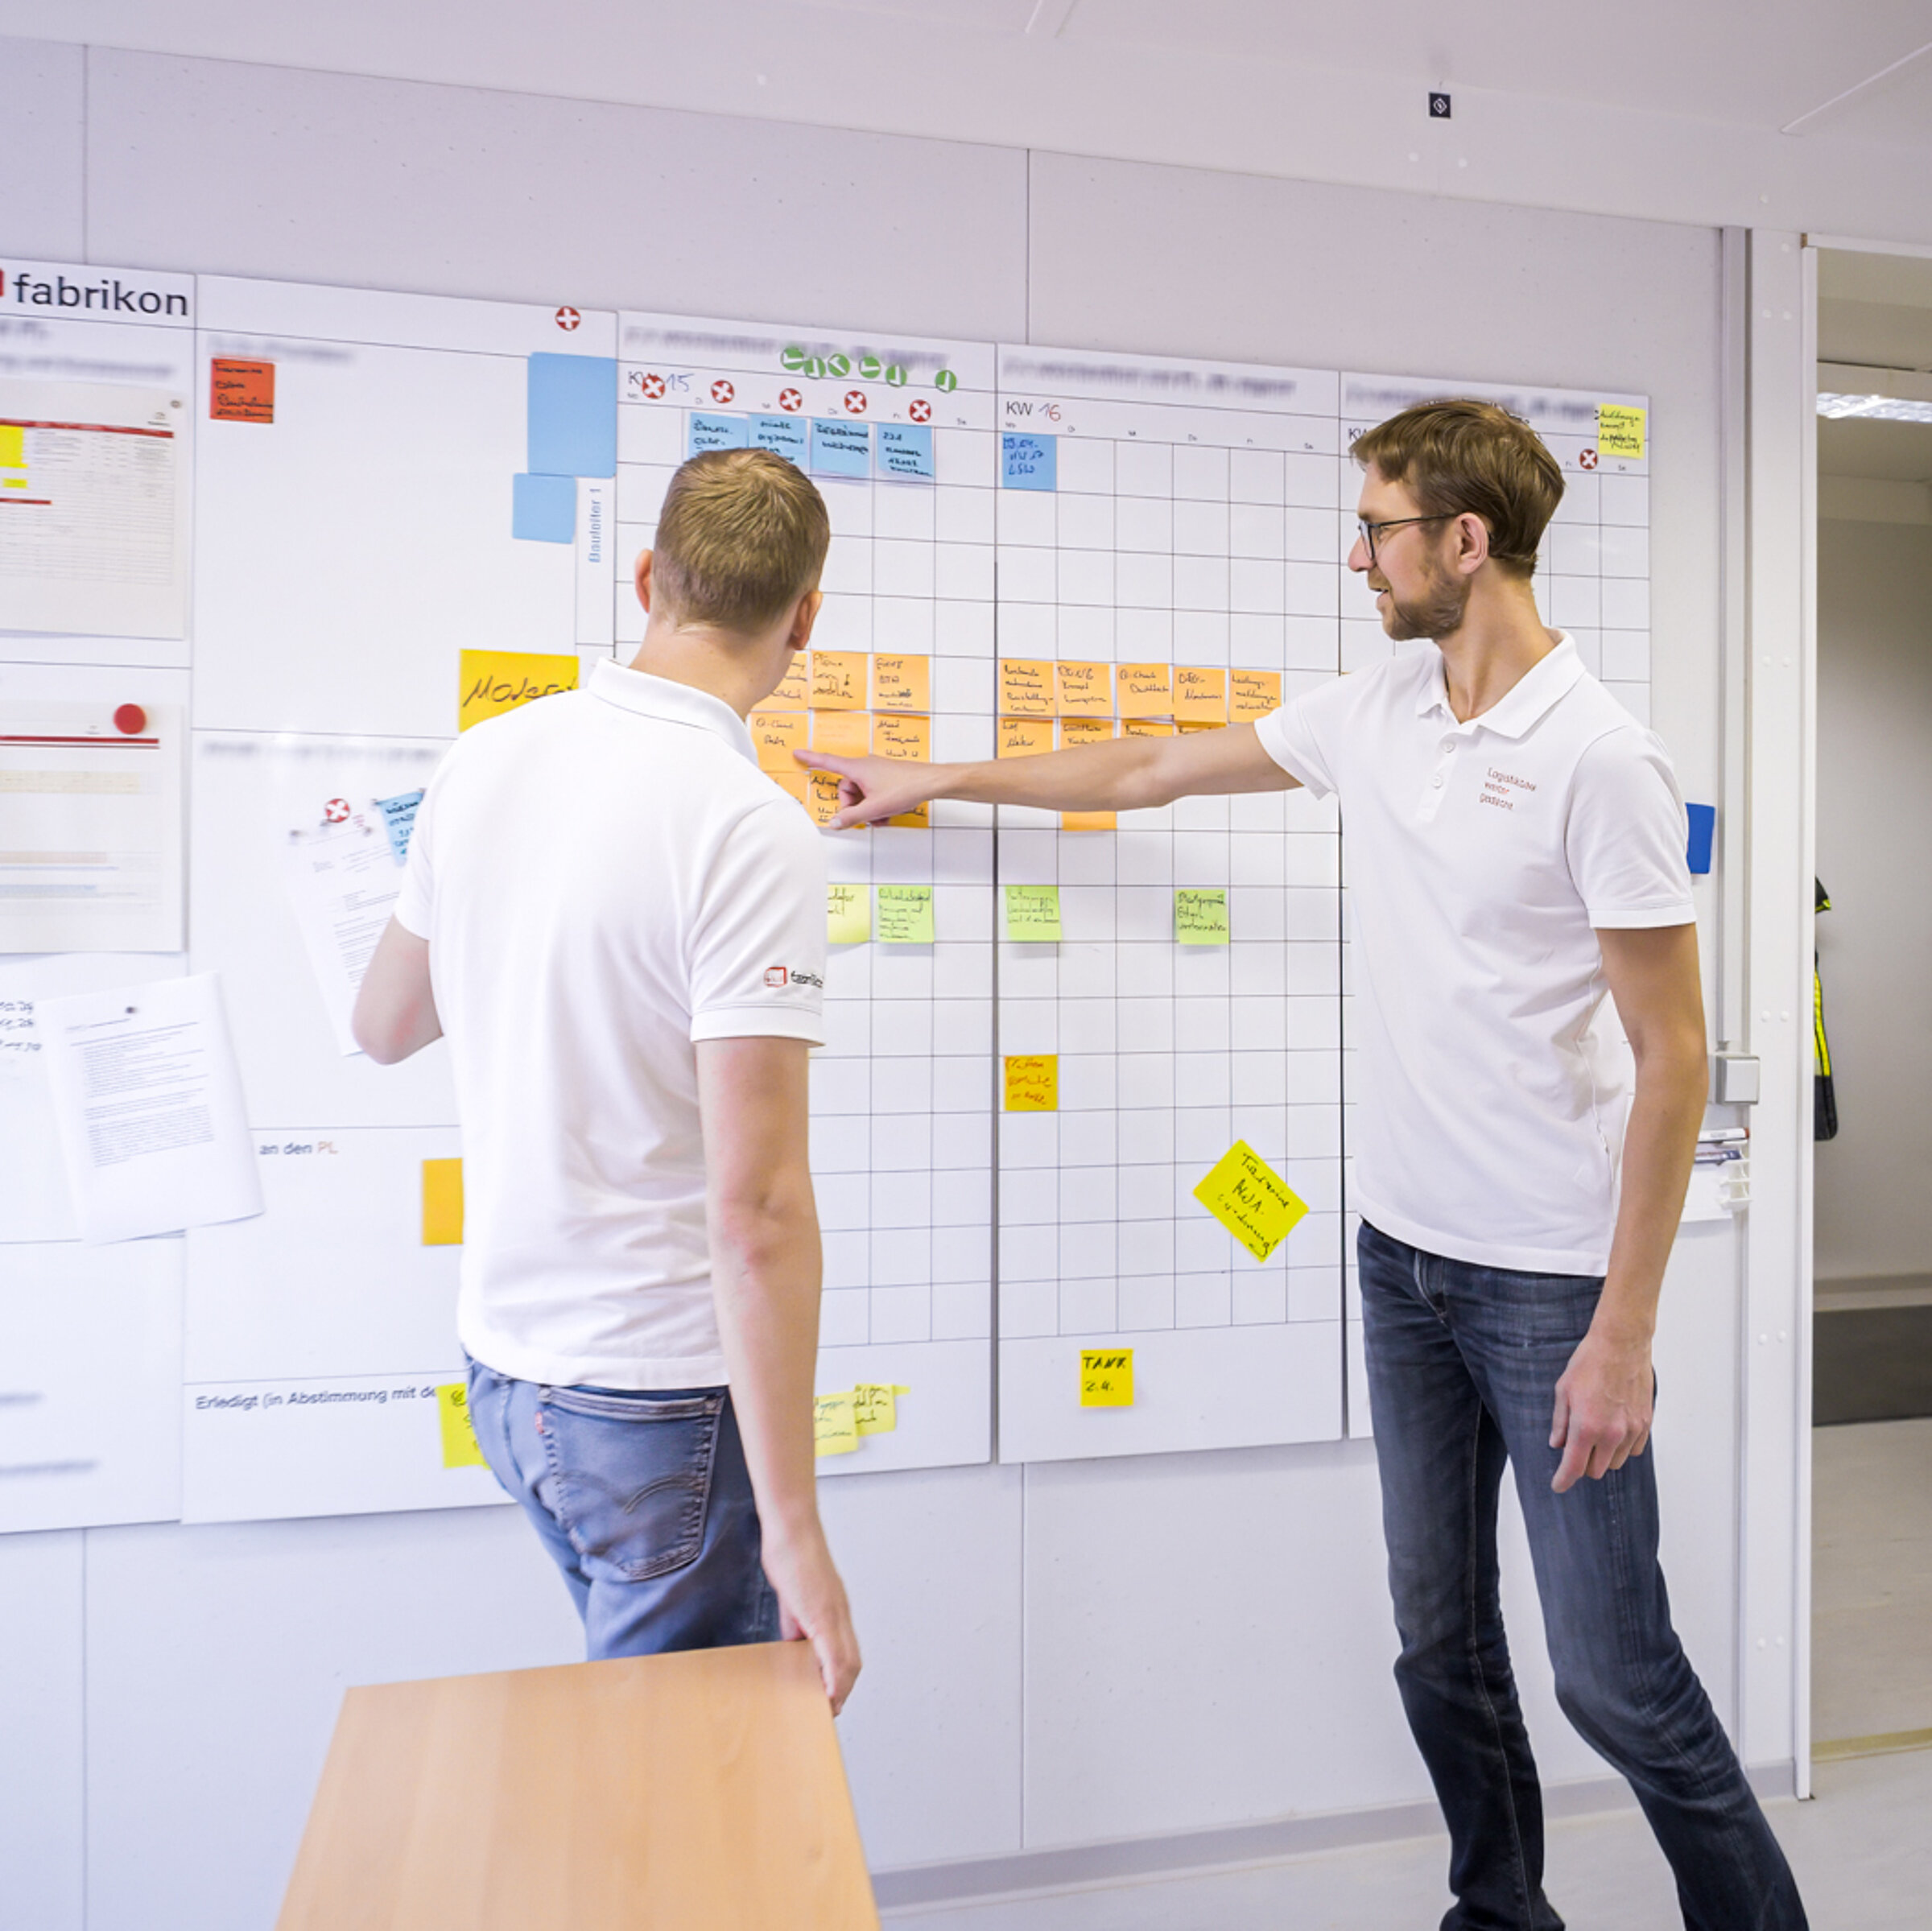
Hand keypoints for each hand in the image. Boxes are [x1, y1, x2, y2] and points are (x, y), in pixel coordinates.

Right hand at [761, 1521, 861, 1713]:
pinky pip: (833, 1652)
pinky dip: (833, 1677)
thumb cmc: (790, 1553)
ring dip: (840, 1688)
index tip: (833, 1697)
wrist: (791, 1528)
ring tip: (829, 1707)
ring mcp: (833, 1612)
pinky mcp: (821, 1611)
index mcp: (834, 1609)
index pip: (847, 1652)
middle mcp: (840, 1612)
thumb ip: (796, 1622)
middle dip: (844, 1689)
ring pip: (848, 1661)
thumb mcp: (793, 1596)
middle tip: (832, 1709)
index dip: (843, 1678)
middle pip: (853, 1661)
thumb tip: (796, 1644)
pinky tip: (828, 1691)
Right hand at [795, 749, 937, 828]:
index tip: (798, 754)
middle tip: (865, 816)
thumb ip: (851, 817)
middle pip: (846, 789)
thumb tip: (834, 823)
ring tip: (880, 816)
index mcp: (857, 768)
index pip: (827, 762)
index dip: (811, 759)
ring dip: (867, 808)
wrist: (931, 782)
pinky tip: (886, 814)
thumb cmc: (906, 787)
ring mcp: (876, 772)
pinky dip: (876, 805)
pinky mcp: (885, 778)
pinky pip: (872, 794)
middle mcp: (865, 767)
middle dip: (853, 806)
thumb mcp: (874, 808)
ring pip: (860, 794)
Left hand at [1549, 1326, 1653, 1492]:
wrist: (1621, 1344)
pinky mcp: (1646, 1424)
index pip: (1574, 1467)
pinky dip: (1622, 1448)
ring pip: (1616, 1463)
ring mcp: (1632, 1430)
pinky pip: (1634, 1450)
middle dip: (1582, 1465)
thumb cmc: (1589, 1363)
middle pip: (1596, 1470)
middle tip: (1575, 1448)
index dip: (1563, 1480)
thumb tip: (1557, 1444)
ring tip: (1595, 1433)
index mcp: (1586, 1427)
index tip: (1558, 1486)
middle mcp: (1612, 1434)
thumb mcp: (1563, 1391)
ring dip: (1603, 1457)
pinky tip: (1613, 1430)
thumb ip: (1560, 1422)